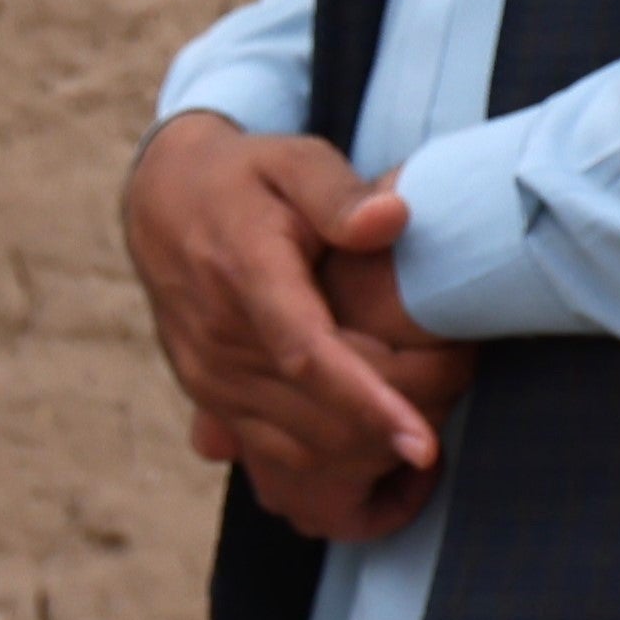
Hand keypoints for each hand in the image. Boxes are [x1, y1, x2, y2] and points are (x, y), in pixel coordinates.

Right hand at [121, 113, 476, 539]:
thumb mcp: (292, 161)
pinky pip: (277, 454)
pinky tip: (378, 437)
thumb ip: (340, 194)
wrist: (161, 202)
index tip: (423, 445)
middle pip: (319, 415)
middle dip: (396, 422)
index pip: (309, 354)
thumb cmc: (243, 179)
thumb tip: (392, 218)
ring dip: (369, 450)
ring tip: (425, 413)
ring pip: (301, 448)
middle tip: (458, 387)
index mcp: (244, 276)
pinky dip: (336, 459)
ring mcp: (209, 376)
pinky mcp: (207, 398)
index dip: (369, 404)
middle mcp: (220, 339)